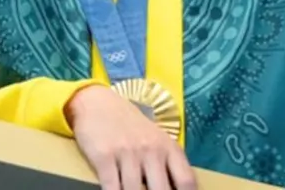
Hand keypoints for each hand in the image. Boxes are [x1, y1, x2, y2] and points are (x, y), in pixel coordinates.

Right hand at [66, 85, 196, 189]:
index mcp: (168, 147)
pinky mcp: (104, 156)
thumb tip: (181, 189)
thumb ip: (167, 163)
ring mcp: (128, 153)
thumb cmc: (130, 126)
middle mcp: (151, 150)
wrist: (98, 103)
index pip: (186, 180)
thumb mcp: (156, 139)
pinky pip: (111, 188)